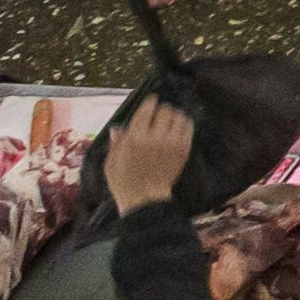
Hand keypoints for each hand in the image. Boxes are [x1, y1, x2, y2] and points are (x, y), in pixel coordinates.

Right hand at [99, 91, 201, 216]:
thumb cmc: (124, 182)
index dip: (150, 102)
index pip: (146, 109)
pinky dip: (184, 124)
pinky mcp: (183, 150)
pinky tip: (179, 127)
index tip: (152, 100)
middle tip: (159, 115)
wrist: (144, 200)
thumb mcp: (112, 162)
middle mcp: (154, 137)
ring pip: (178, 116)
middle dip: (161, 110)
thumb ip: (116, 143)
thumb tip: (117, 128)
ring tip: (170, 121)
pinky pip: (188, 128)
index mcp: (134, 138)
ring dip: (174, 116)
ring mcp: (171, 143)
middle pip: (165, 110)